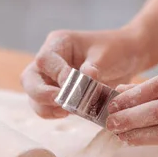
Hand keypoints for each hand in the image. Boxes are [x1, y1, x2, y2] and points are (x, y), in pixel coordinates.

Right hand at [21, 28, 146, 118]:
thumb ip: (94, 66)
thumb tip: (84, 76)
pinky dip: (53, 113)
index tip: (73, 87)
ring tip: (67, 112)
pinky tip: (69, 113)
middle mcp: (50, 60)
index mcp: (59, 43)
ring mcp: (51, 77)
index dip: (56, 75)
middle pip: (29, 79)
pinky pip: (46, 106)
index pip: (45, 60)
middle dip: (41, 94)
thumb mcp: (107, 54)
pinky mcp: (58, 93)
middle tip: (62, 105)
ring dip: (46, 107)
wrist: (127, 57)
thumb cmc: (116, 49)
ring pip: (34, 95)